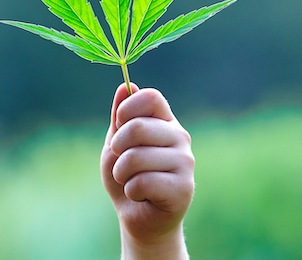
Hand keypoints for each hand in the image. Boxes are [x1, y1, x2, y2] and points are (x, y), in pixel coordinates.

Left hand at [101, 83, 194, 259]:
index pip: (150, 97)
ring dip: (122, 174)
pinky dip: (131, 191)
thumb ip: (120, 116)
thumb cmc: (126, 176)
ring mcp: (186, 162)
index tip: (119, 124)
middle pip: (138, 126)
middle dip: (117, 148)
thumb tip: (126, 85)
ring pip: (136, 157)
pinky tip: (142, 195)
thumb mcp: (116, 144)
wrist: (137, 217)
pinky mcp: (184, 188)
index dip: (127, 109)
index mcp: (165, 121)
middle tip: (120, 163)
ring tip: (130, 181)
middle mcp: (180, 137)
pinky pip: (143, 182)